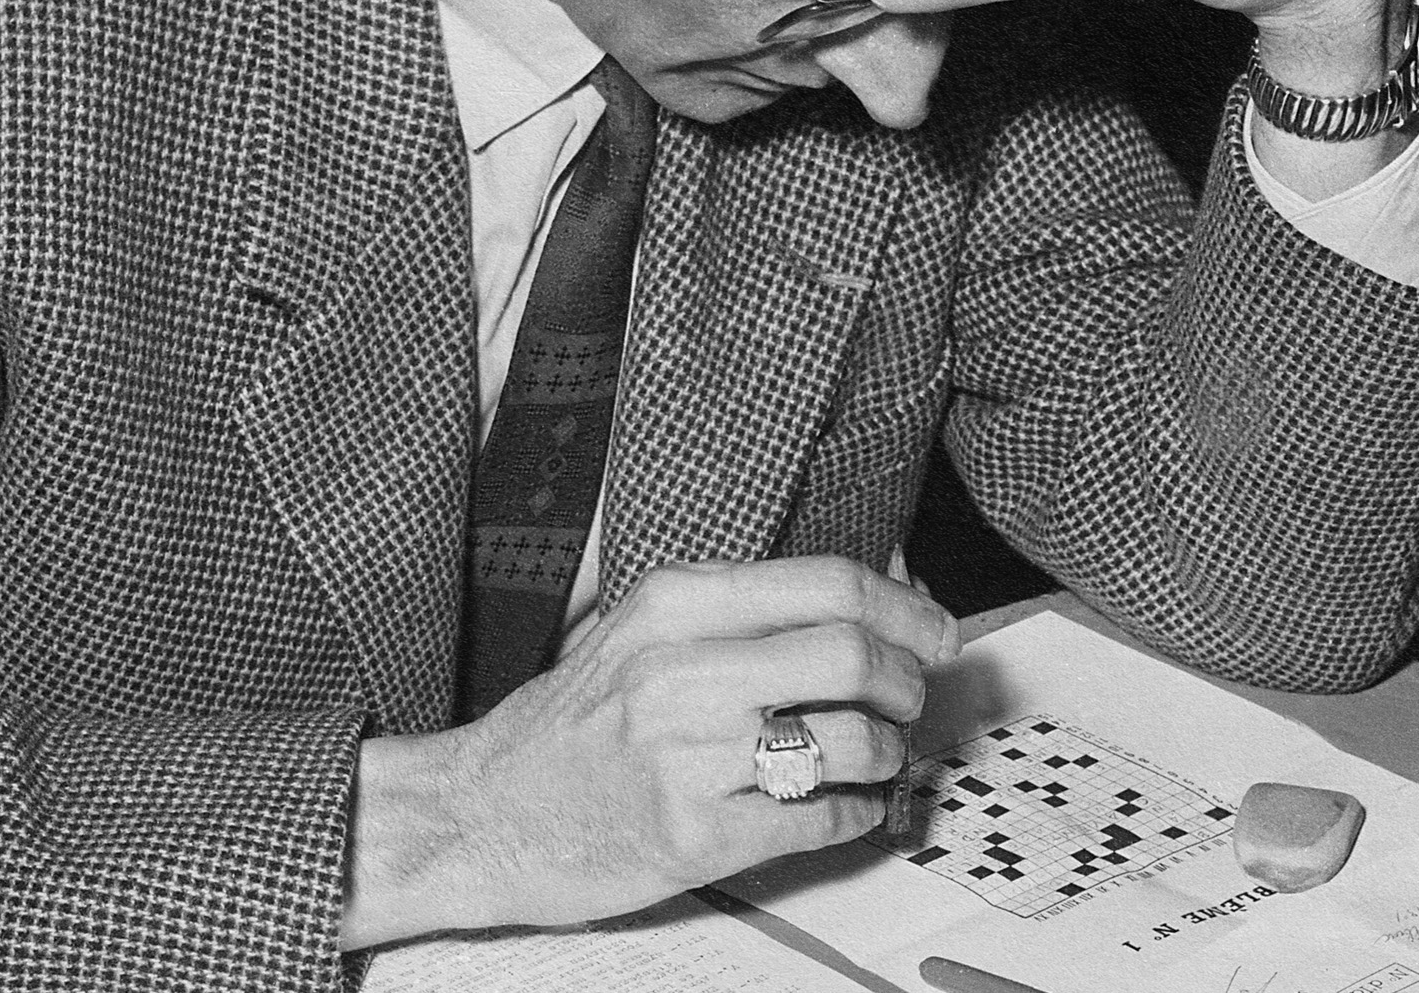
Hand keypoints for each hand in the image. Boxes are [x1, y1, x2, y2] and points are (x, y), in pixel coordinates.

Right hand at [338, 557, 957, 945]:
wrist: (481, 812)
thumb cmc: (574, 724)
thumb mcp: (648, 632)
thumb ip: (754, 609)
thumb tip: (889, 585)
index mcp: (674, 604)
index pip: (829, 585)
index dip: (907, 609)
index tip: (936, 633)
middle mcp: (679, 670)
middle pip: (853, 656)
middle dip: (908, 682)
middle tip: (910, 700)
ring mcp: (683, 755)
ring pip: (849, 740)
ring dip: (890, 754)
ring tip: (878, 758)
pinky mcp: (691, 834)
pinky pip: (821, 818)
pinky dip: (860, 814)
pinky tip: (849, 807)